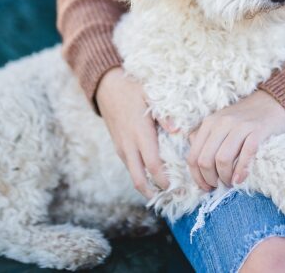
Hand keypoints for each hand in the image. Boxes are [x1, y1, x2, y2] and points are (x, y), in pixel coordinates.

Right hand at [96, 67, 168, 197]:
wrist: (106, 87)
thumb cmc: (132, 89)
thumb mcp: (150, 94)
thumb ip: (164, 113)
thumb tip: (178, 130)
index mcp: (140, 133)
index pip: (152, 165)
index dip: (163, 180)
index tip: (177, 188)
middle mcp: (129, 145)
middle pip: (139, 179)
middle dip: (153, 192)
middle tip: (171, 198)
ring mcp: (121, 147)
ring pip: (133, 175)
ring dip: (147, 186)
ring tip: (165, 191)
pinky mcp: (118, 147)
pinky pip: (130, 166)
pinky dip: (141, 175)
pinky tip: (153, 176)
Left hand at [185, 90, 284, 189]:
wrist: (271, 103)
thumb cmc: (243, 120)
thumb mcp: (219, 124)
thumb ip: (204, 138)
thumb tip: (195, 162)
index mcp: (209, 123)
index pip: (193, 156)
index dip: (197, 177)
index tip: (206, 187)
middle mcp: (221, 123)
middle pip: (205, 160)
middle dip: (210, 179)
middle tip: (219, 186)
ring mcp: (239, 126)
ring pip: (222, 159)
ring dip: (225, 178)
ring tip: (230, 183)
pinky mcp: (257, 130)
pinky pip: (246, 154)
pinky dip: (241, 171)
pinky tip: (240, 179)